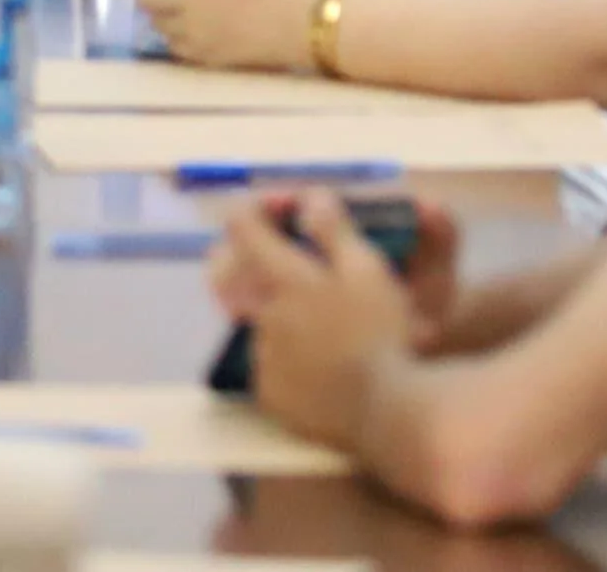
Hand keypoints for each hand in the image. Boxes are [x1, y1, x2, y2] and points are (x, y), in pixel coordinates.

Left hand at [206, 191, 417, 440]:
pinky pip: (265, 362)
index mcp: (284, 279)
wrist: (383, 409)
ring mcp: (263, 358)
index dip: (256, 209)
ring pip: (248, 320)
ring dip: (268, 307)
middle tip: (269, 253)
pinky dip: (282, 351)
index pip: (243, 229)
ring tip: (310, 314)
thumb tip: (308, 198)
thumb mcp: (366, 270)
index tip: (282, 206)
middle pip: (223, 274)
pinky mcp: (270, 395)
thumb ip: (332, 231)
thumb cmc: (380, 332)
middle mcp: (261, 315)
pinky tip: (315, 356)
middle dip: (235, 254)